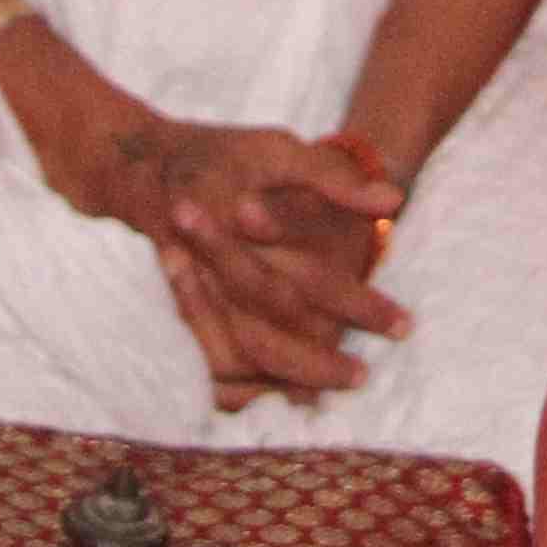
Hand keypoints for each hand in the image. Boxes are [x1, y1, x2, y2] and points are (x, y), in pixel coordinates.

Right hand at [46, 104, 403, 405]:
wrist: (143, 164)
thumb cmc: (222, 154)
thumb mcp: (278, 149)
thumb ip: (335, 178)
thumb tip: (394, 202)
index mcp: (244, 228)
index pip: (314, 281)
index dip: (360, 306)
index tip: (403, 326)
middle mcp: (216, 269)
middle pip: (278, 334)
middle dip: (322, 363)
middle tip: (362, 379)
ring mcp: (195, 293)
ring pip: (242, 358)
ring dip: (285, 379)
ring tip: (323, 397)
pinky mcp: (182, 308)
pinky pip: (211, 362)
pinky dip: (243, 385)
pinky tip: (275, 393)